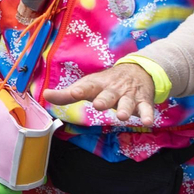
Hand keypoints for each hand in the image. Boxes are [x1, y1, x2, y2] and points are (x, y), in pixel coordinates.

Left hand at [42, 63, 156, 125]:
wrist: (137, 71)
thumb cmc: (105, 83)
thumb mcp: (86, 86)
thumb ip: (66, 95)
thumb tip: (46, 95)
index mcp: (97, 85)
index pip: (86, 86)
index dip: (79, 90)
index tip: (73, 94)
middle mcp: (112, 90)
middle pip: (108, 95)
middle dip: (104, 100)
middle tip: (98, 105)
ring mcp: (128, 96)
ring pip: (127, 102)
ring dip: (126, 109)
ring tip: (123, 116)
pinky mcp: (143, 102)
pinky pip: (146, 109)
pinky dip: (147, 115)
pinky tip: (147, 122)